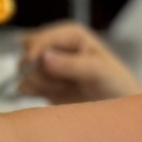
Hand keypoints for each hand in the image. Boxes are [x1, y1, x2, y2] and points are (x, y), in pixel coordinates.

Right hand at [18, 22, 141, 104]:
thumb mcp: (98, 71)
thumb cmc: (115, 83)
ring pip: (24, 71)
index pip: (40, 37)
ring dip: (39, 82)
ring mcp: (48, 66)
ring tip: (62, 88)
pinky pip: (24, 85)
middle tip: (58, 81)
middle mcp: (56, 47)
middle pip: (27, 52)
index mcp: (70, 35)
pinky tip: (51, 94)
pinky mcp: (43, 84)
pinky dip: (33, 92)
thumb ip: (71, 64)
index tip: (34, 64)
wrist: (117, 107)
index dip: (34, 50)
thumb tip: (43, 57)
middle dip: (36, 68)